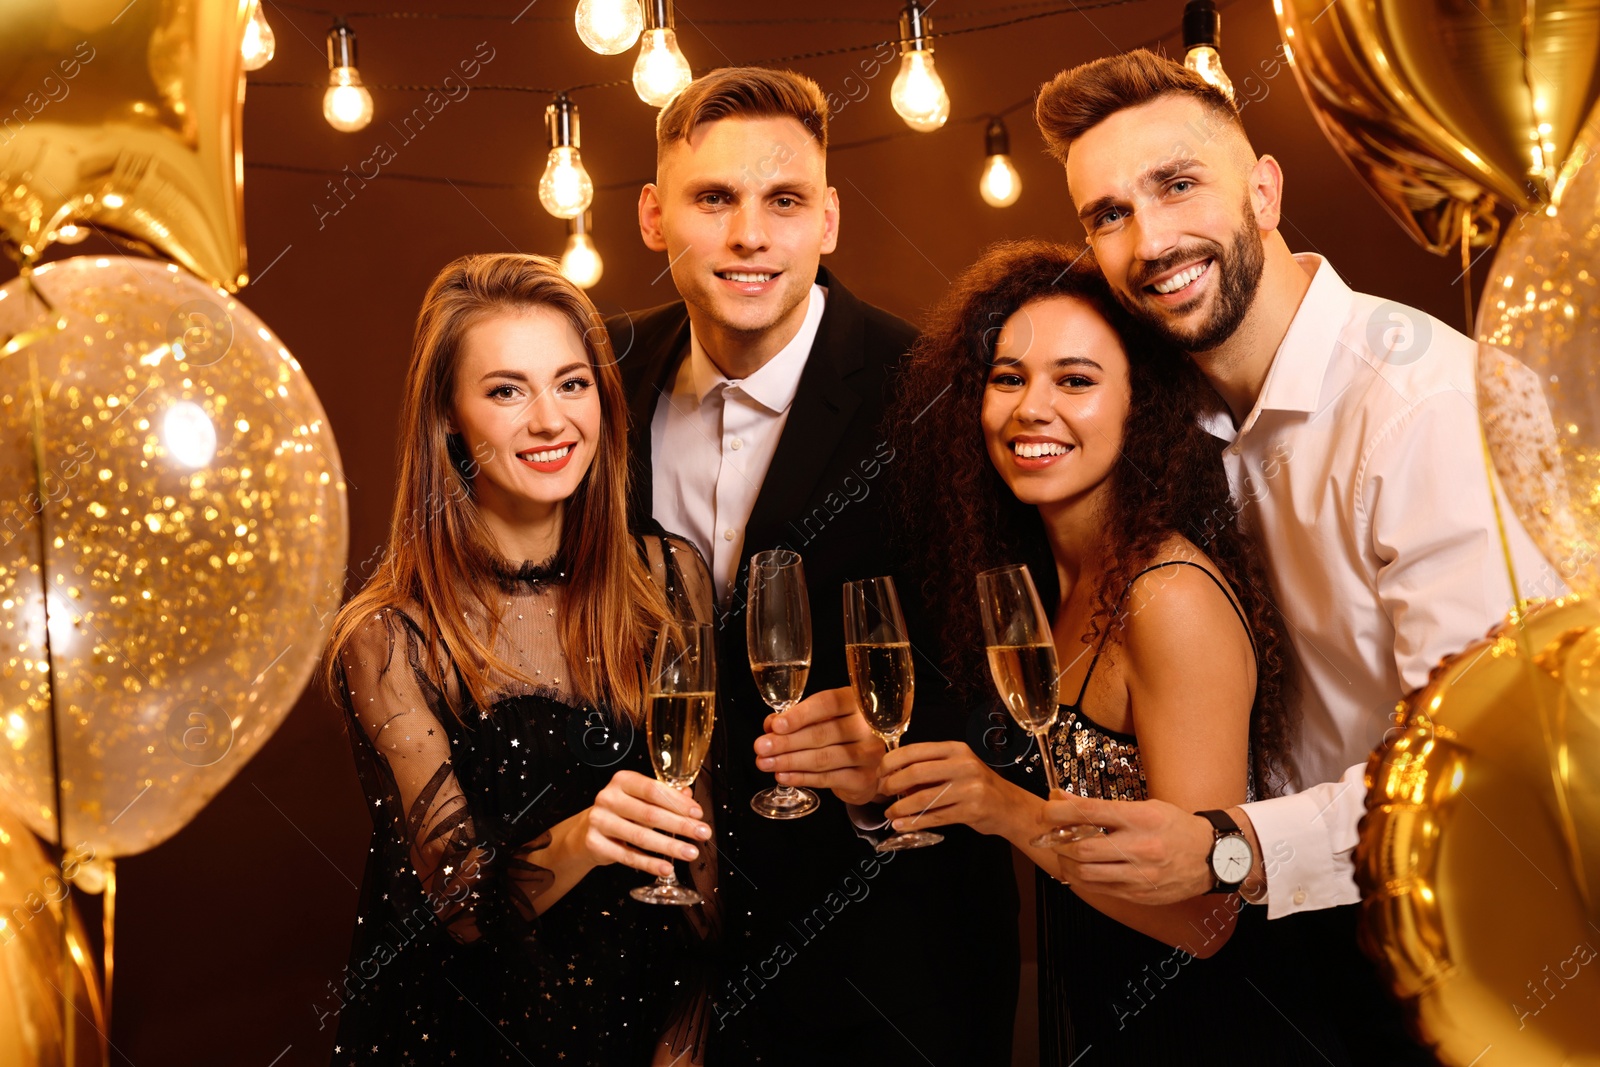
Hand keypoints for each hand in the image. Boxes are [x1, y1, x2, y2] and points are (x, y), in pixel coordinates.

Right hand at [584, 769, 709, 878]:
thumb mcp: (640, 798)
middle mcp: (608, 798)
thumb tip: (690, 797)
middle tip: (702, 833)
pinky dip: (650, 863)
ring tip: (691, 852)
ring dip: (670, 846)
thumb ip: (664, 796)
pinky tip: (666, 868)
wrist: (585, 830)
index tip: (698, 813)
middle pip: (650, 814)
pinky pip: (628, 856)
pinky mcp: (596, 844)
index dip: (678, 802)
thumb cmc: (620, 811)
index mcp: (622, 781)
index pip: (654, 790)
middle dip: (680, 825)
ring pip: (641, 837)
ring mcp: (600, 821)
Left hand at [754, 686, 884, 805]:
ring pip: (823, 758)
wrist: (868, 768)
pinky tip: (783, 776)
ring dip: (789, 761)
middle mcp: (867, 727)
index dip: (800, 714)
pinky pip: (827, 778)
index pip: (828, 703)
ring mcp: (869, 754)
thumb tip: (771, 725)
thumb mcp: (822, 720)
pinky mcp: (863, 779)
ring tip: (765, 763)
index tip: (776, 725)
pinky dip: (801, 778)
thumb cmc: (841, 737)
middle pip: (822, 733)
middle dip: (786, 742)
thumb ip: (797, 719)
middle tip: (761, 747)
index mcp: (856, 703)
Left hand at [879, 741, 1034, 838]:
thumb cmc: (976, 785)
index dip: (892, 761)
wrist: (1009, 806)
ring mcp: (969, 788)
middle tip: (882, 792)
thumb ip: (929, 770)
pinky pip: (935, 817)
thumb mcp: (956, 768)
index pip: (916, 750)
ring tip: (889, 813)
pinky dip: (914, 822)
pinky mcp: (971, 810)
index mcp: (956, 749)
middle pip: (917, 772)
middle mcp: (963, 765)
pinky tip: (902, 825)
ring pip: (924, 798)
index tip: (879, 772)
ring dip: (901, 807)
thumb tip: (893, 777)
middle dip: (893, 784)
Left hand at [1038, 793, 1214, 903]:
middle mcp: (1141, 847)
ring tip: (1063, 853)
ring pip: (1086, 873)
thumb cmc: (1175, 826)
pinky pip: (1099, 888)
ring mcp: (1140, 875)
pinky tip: (1079, 868)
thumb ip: (1104, 807)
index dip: (1060, 811)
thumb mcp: (1145, 807)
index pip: (1090, 812)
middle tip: (1051, 834)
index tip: (1047, 808)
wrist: (1212, 857)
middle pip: (1083, 848)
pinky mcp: (1139, 894)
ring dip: (1066, 862)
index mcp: (1142, 818)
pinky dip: (1082, 878)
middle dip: (1058, 841)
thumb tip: (1064, 799)